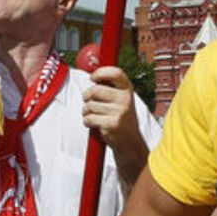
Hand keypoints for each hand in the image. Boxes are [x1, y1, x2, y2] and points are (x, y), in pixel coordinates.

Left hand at [82, 66, 146, 182]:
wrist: (130, 143)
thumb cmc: (121, 119)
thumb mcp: (121, 100)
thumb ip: (109, 87)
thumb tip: (92, 73)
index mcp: (128, 90)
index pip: (116, 73)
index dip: (101, 72)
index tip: (92, 78)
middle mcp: (125, 99)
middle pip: (95, 90)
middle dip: (87, 96)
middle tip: (89, 102)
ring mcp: (119, 112)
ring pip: (89, 105)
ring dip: (86, 112)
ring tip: (96, 116)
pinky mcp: (111, 124)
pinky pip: (89, 118)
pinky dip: (87, 122)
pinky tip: (95, 125)